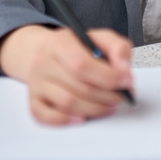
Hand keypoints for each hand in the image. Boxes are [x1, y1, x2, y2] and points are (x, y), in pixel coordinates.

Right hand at [0, 26, 133, 124]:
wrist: (48, 52)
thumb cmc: (79, 49)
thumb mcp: (101, 39)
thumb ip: (118, 48)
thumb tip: (124, 70)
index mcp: (60, 42)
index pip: (83, 64)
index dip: (109, 77)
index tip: (127, 82)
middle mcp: (44, 61)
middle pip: (78, 86)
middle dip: (106, 95)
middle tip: (121, 96)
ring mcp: (36, 83)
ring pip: (67, 103)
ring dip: (94, 109)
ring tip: (109, 105)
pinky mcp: (33, 100)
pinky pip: (45, 116)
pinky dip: (66, 120)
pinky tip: (82, 118)